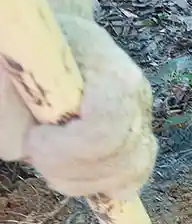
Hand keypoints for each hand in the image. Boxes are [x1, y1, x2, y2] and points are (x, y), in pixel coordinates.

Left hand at [0, 0, 156, 198]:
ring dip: (82, 180)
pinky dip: (107, 184)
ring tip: (51, 162)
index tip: (33, 139)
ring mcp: (144, 121)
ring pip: (130, 173)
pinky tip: (78, 175)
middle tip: (35, 151)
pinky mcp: (141, 140)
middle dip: (69, 168)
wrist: (63, 40)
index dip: (66, 148)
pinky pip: (136, 176)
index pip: (106, 130)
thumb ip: (13, 102)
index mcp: (114, 73)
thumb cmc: (37, 49)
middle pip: (119, 158)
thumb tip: (20, 144)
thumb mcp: (16, 64)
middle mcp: (139, 99)